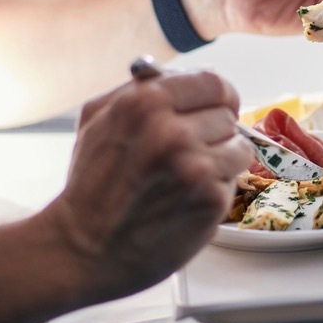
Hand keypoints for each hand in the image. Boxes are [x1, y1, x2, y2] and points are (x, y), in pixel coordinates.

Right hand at [42, 67, 250, 303]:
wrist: (83, 248)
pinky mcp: (210, 199)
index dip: (218, 96)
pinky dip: (216, 189)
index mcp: (145, 102)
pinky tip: (186, 199)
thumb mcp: (97, 119)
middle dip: (213, 131)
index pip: (213, 82)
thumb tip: (179, 73)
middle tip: (189, 152)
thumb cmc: (90, 185)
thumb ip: (138, 89)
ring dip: (220, 161)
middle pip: (228, 114)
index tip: (215, 107)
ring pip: (239, 147)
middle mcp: (172, 130)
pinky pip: (234, 181)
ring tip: (187, 177)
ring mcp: (194, 166)